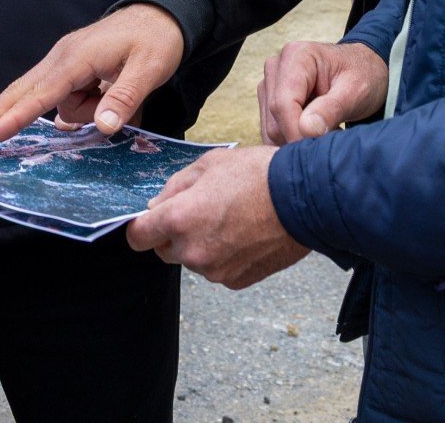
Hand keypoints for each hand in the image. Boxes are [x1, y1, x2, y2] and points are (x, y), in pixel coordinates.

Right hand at [0, 4, 184, 144]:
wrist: (162, 13)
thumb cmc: (156, 40)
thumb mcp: (150, 70)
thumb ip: (125, 99)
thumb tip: (103, 127)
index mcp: (77, 58)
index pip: (41, 94)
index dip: (16, 117)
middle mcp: (63, 58)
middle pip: (22, 92)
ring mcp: (65, 62)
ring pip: (56, 102)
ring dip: (85, 111)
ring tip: (119, 92)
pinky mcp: (72, 67)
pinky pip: (67, 96)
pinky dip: (84, 105)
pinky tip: (107, 96)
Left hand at [126, 147, 308, 288]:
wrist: (306, 198)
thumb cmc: (259, 174)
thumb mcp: (209, 164)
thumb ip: (175, 187)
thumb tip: (156, 206)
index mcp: (180, 219)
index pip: (138, 236)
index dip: (142, 227)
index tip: (150, 221)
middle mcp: (193, 251)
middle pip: (164, 251)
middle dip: (174, 234)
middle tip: (200, 211)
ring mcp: (216, 270)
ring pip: (193, 260)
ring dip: (200, 245)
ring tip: (229, 220)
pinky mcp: (237, 280)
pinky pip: (218, 270)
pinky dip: (223, 257)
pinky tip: (243, 235)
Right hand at [258, 40, 388, 144]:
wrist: (363, 69)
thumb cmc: (363, 75)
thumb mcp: (356, 91)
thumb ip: (331, 109)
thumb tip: (306, 129)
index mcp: (296, 56)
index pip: (283, 103)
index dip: (296, 131)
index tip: (318, 149)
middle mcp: (276, 67)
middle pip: (275, 117)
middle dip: (300, 136)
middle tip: (331, 137)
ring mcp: (270, 83)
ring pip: (271, 127)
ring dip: (296, 139)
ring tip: (326, 131)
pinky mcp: (269, 99)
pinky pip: (272, 130)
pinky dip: (292, 139)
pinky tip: (314, 132)